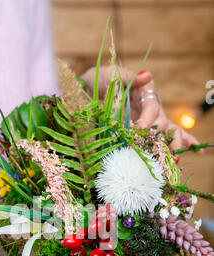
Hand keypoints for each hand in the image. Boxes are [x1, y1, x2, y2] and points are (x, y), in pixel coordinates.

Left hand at [81, 66, 201, 151]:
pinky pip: (167, 135)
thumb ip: (126, 76)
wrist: (81, 96)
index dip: (147, 119)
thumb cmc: (95, 83)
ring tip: (175, 159)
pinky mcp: (145, 130)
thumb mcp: (107, 75)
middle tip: (150, 149)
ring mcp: (149, 119)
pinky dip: (183, 142)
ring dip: (173, 144)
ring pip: (168, 131)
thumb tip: (147, 75)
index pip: (152, 106)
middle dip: (158, 136)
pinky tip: (196, 149)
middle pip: (162, 121)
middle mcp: (150, 105)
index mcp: (143, 90)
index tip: (138, 130)